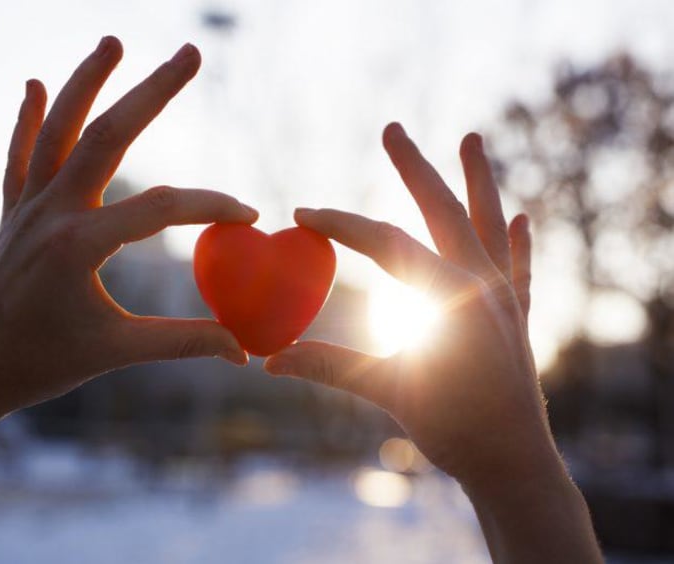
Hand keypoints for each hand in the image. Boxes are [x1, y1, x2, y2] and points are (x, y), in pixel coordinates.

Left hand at [0, 37, 255, 466]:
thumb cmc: (45, 364)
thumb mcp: (119, 351)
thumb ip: (184, 343)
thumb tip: (243, 351)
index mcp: (80, 246)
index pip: (159, 208)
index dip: (210, 206)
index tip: (248, 215)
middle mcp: (51, 213)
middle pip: (107, 136)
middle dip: (153, 91)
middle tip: (191, 52)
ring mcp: (27, 207)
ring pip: (58, 129)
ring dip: (86, 81)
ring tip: (114, 41)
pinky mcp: (14, 212)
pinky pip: (19, 155)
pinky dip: (27, 118)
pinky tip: (34, 83)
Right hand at [265, 123, 602, 561]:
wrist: (514, 465)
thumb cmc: (454, 430)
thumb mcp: (389, 392)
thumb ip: (331, 367)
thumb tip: (270, 361)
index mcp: (449, 295)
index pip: (386, 243)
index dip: (340, 225)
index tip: (303, 214)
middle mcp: (482, 283)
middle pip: (442, 211)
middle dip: (414, 168)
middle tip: (392, 129)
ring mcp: (505, 296)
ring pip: (488, 224)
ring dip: (478, 181)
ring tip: (473, 138)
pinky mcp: (517, 315)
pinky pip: (520, 267)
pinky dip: (519, 242)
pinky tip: (523, 217)